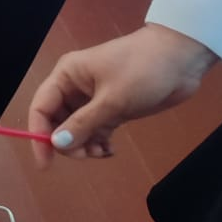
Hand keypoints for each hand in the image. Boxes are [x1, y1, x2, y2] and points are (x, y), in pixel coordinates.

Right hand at [29, 24, 218, 167]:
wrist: (181, 59)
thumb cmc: (142, 71)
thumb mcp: (112, 100)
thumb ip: (83, 124)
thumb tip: (56, 144)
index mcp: (67, 75)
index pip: (41, 107)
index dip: (39, 134)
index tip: (45, 162)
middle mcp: (75, 87)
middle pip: (57, 121)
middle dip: (67, 142)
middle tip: (86, 155)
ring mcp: (94, 98)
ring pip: (77, 129)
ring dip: (85, 145)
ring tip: (102, 152)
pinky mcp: (112, 108)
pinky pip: (96, 130)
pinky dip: (99, 142)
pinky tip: (110, 150)